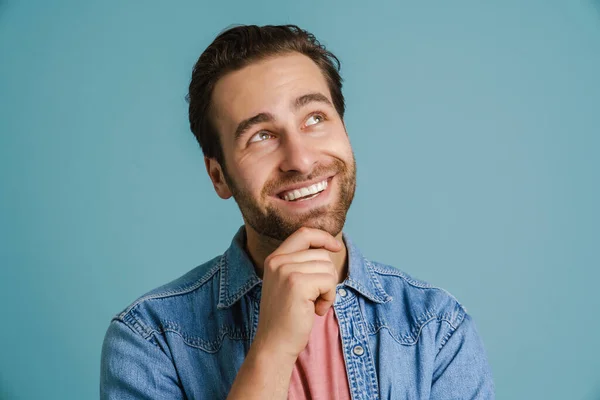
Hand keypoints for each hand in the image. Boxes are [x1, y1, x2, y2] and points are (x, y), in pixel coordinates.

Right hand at [252, 227, 342, 360]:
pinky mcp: (297, 284)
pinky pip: (329, 281)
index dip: (324, 237)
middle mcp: (278, 261)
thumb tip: (329, 248)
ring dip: (328, 289)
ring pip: (328, 268)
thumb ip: (301, 264)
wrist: (274, 344)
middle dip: (326, 276)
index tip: (337, 248)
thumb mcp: (287, 283)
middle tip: (315, 297)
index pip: (304, 233)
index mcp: (274, 258)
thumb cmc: (286, 317)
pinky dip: (329, 298)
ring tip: (313, 304)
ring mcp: (286, 271)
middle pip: (321, 254)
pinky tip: (315, 310)